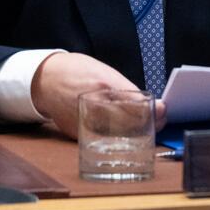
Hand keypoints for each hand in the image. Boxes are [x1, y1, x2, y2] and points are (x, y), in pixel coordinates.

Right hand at [30, 52, 166, 139]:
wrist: (46, 79)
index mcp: (105, 85)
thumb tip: (146, 102)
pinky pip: (103, 139)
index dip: (154, 110)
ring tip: (147, 127)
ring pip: (119, 135)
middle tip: (159, 120)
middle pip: (131, 122)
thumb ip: (122, 88)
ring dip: (137, 132)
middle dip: (150, 123)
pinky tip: (126, 133)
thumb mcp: (103, 70)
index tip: (163, 110)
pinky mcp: (79, 134)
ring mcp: (87, 122)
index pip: (137, 103)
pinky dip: (117, 138)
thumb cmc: (77, 71)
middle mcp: (97, 105)